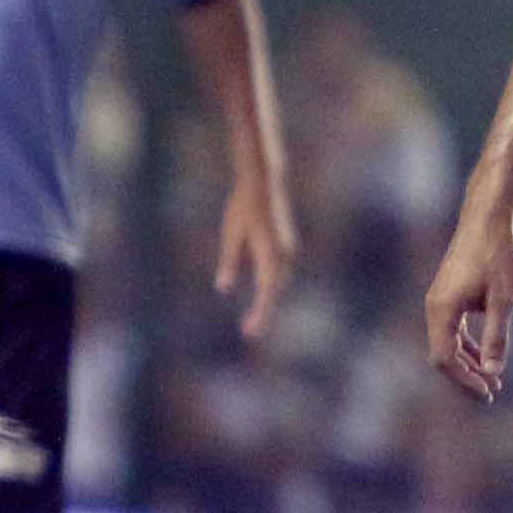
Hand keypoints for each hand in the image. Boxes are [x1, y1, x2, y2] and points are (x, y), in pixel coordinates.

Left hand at [214, 182, 296, 339]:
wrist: (265, 181)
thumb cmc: (243, 205)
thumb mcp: (230, 233)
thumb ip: (229, 262)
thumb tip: (223, 288)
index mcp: (269, 253)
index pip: (267, 291)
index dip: (260, 313)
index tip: (250, 332)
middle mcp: (284, 254)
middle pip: (275, 291)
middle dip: (264, 312)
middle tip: (248, 332)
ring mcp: (289, 249)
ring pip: (279, 282)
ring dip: (269, 299)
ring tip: (253, 319)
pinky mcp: (287, 245)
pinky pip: (280, 272)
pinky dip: (272, 286)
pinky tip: (263, 294)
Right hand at [425, 204, 512, 402]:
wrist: (486, 220)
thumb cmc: (496, 256)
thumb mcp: (503, 299)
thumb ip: (496, 336)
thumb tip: (494, 372)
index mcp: (441, 311)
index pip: (445, 359)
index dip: (465, 380)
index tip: (489, 390)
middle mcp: (434, 308)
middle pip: (443, 356)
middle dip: (466, 377)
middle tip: (492, 393)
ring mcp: (439, 302)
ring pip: (447, 344)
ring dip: (468, 363)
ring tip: (492, 380)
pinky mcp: (447, 296)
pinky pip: (452, 331)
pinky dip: (468, 346)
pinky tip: (485, 356)